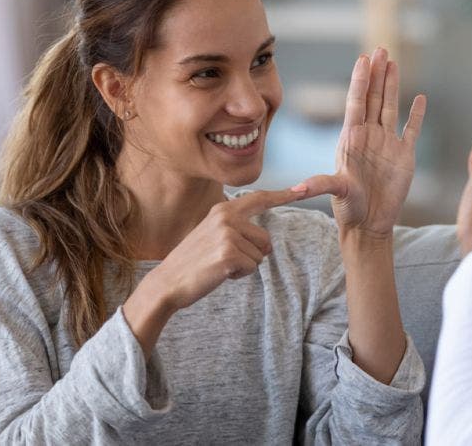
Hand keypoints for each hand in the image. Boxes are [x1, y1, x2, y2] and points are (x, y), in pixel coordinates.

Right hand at [122, 188, 309, 356]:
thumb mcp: (212, 234)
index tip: (303, 189)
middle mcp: (226, 217)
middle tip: (224, 259)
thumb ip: (236, 228)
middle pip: (266, 240)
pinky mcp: (229, 253)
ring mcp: (228, 234)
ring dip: (244, 266)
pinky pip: (252, 267)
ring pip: (260, 256)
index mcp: (223, 210)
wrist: (168, 282)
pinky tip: (219, 273)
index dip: (283, 195)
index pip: (259, 199)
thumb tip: (266, 240)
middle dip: (253, 255)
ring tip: (219, 265)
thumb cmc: (194, 262)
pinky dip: (239, 275)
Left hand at [301, 48, 426, 237]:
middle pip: (373, 97)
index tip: (363, 59)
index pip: (355, 102)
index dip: (360, 80)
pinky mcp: (404, 156)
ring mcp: (387, 144)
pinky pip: (411, 129)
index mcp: (352, 139)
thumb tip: (296, 189)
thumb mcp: (335, 193)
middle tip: (380, 49)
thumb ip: (319, 186)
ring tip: (393, 62)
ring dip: (392, 85)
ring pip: (390, 107)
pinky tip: (420, 98)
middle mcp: (369, 136)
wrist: (369, 225)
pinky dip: (417, 115)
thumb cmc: (349, 209)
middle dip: (377, 73)